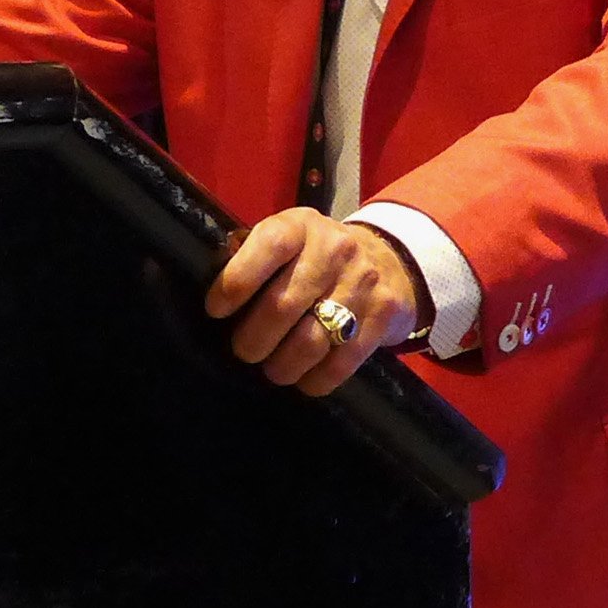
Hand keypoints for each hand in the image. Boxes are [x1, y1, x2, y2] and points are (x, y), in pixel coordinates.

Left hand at [203, 208, 427, 397]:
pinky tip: (305, 381)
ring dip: (283, 365)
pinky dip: (317, 379)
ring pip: (311, 340)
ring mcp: (362, 283)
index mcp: (300, 226)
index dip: (237, 282)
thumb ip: (256, 257)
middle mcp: (334, 250)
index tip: (216, 310)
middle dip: (254, 339)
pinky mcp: (382, 316)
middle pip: (283, 305)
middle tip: (244, 351)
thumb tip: (218, 298)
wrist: (391, 258)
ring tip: (273, 370)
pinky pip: (343, 361)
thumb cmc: (319, 254)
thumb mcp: (290, 238)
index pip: (268, 247)